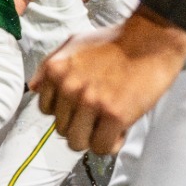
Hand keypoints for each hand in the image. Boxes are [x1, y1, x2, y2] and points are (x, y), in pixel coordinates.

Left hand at [31, 10, 185, 153]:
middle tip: (99, 116)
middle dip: (80, 126)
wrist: (151, 38)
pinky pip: (101, 147)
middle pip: (61, 130)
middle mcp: (69, 86)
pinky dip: (112, 143)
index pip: (45, 110)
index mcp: (56, 69)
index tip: (80, 108)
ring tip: (108, 125)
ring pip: (77, 143)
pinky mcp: (114, 115)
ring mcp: (91, 101)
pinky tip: (120, 128)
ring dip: (93, 138)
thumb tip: (35, 88)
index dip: (65, 111)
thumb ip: (50, 66)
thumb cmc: (115, 42)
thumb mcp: (73, 43)